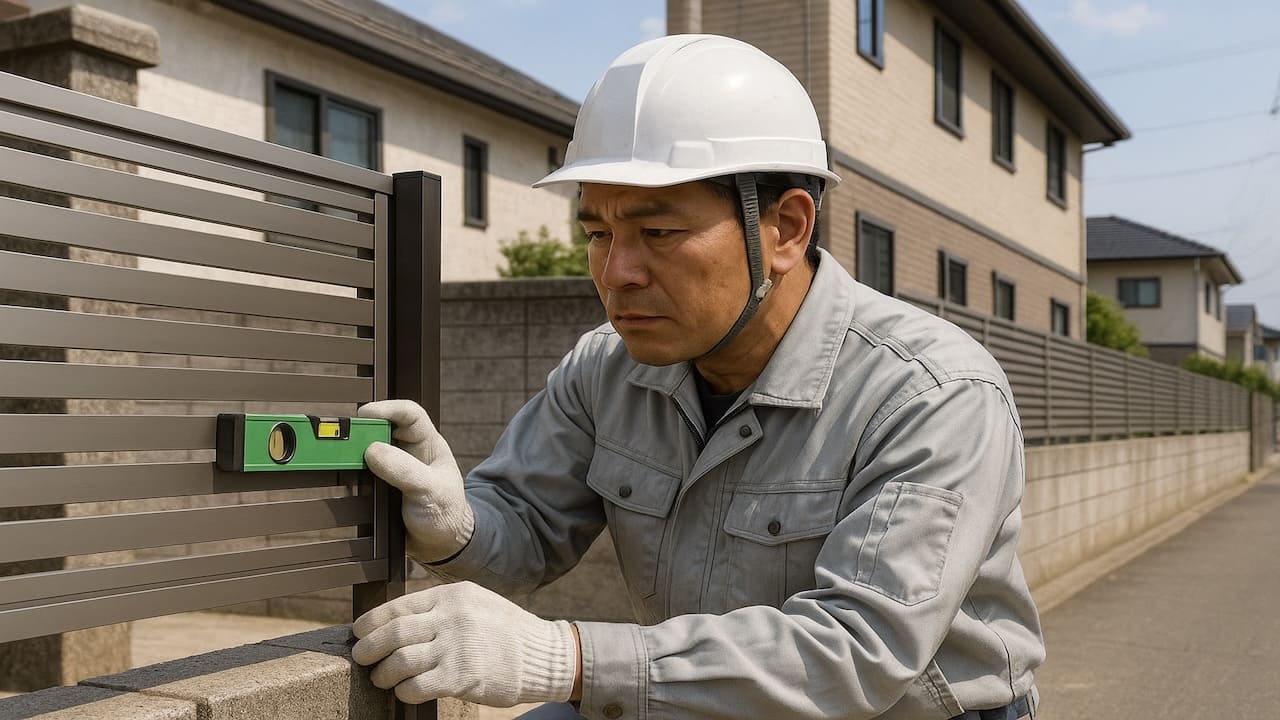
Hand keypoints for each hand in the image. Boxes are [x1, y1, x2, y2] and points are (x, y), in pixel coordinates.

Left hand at [351, 581, 577, 706]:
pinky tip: (405, 692)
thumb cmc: (506, 631)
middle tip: (361, 657)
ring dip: (384, 673)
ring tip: (382, 678)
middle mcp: (452, 618)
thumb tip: (399, 621)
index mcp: (452, 596)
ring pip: (400, 661)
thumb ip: (441, 607)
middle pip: (393, 633)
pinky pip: (417, 686)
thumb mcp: (475, 602)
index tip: (359, 632)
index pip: (398, 606)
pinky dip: (404, 691)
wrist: (543, 654)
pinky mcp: (462, 676)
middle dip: (368, 648)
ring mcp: (457, 647)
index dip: (371, 622)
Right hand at [359, 399, 473, 562]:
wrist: (440, 546)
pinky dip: (352, 471)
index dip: (388, 408)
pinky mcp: (380, 485)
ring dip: (355, 451)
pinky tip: (345, 476)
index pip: (410, 414)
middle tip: (346, 440)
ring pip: (368, 449)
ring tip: (342, 456)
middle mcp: (409, 452)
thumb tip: (373, 450)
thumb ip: (405, 470)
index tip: (365, 414)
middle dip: (364, 430)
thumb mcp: (430, 490)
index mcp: (428, 444)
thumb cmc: (446, 515)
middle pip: (382, 428)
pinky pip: (362, 472)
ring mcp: (394, 468)